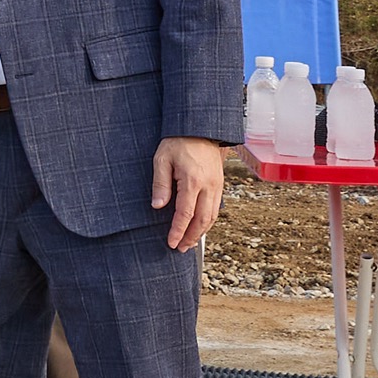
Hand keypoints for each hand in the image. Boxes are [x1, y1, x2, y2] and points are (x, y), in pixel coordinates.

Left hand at [152, 136, 226, 250]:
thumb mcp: (161, 160)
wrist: (200, 128)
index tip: (171, 243)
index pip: (185, 214)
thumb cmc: (177, 142)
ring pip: (212, 216)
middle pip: (202, 220)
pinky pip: (216, 208)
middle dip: (191, 237)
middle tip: (180, 249)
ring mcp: (217, 186)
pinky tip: (199, 227)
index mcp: (192, 181)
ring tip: (189, 243)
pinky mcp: (219, 184)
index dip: (178, 231)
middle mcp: (208, 186)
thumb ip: (160, 184)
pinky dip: (208, 221)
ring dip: (201, 232)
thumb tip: (157, 206)